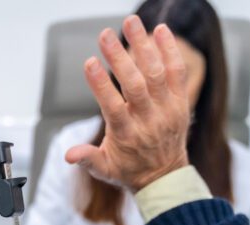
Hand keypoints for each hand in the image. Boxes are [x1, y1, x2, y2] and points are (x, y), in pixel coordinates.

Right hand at [65, 16, 190, 191]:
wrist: (166, 176)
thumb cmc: (130, 169)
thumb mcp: (105, 169)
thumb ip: (88, 159)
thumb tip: (68, 155)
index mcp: (126, 135)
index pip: (113, 106)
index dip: (101, 84)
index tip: (89, 63)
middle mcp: (149, 120)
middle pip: (135, 84)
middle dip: (120, 58)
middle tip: (105, 35)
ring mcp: (167, 109)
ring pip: (157, 73)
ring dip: (144, 46)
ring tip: (131, 22)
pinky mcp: (180, 100)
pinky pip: (178, 72)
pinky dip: (170, 50)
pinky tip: (160, 30)